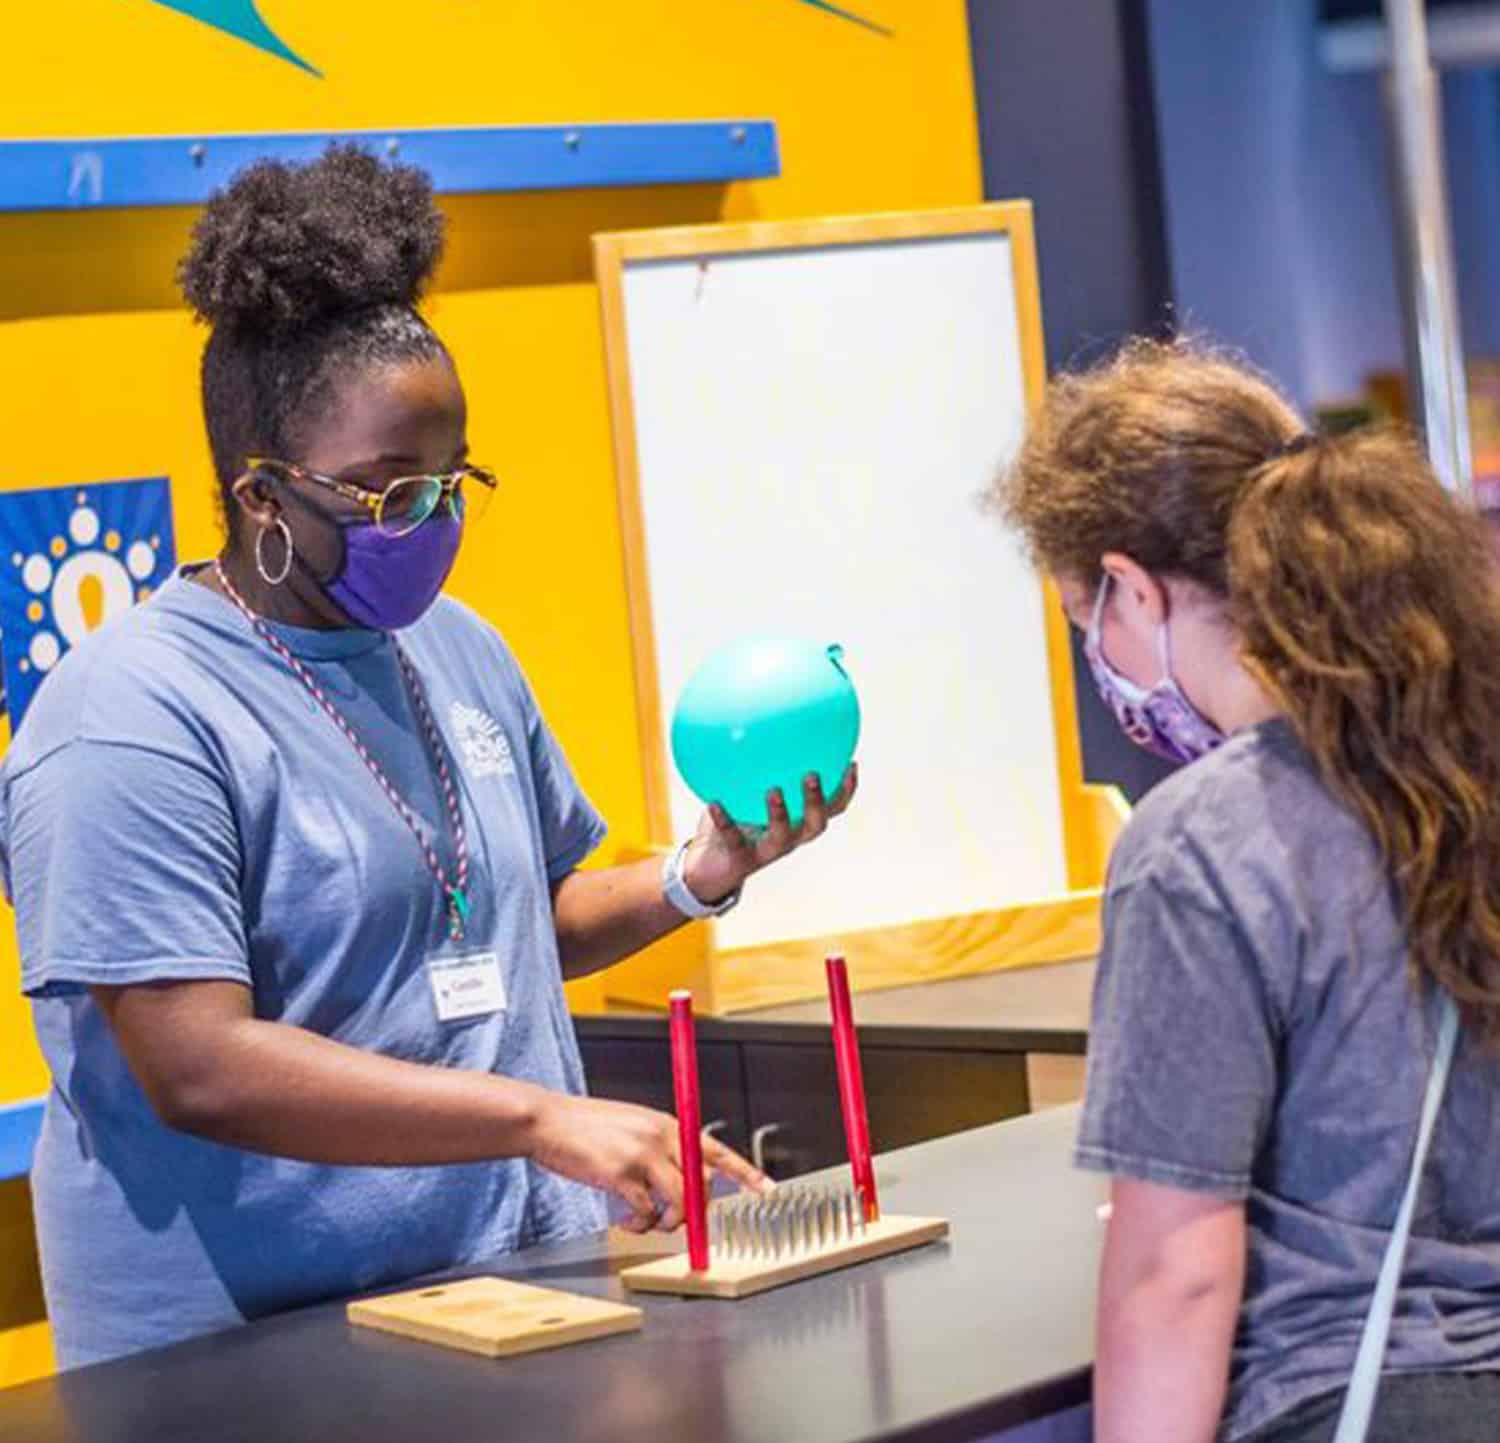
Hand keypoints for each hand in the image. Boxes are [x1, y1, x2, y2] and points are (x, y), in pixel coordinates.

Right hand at [526, 1092, 770, 1231]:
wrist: (548, 1121)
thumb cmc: (586, 1127)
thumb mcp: (633, 1127)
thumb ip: (660, 1147)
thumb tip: (680, 1178)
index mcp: (668, 1124)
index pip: (717, 1150)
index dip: (746, 1172)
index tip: (768, 1189)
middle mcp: (662, 1136)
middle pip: (702, 1183)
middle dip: (693, 1211)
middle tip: (673, 1222)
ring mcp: (643, 1155)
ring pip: (680, 1201)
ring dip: (667, 1223)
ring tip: (644, 1222)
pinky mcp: (621, 1175)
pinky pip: (648, 1212)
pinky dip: (640, 1224)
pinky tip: (626, 1221)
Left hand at [682, 763, 858, 905]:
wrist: (710, 866)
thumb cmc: (732, 818)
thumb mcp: (741, 789)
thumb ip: (750, 764)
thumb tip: (749, 718)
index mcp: (798, 822)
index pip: (831, 808)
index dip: (846, 790)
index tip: (850, 763)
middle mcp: (789, 838)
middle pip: (815, 824)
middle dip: (818, 800)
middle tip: (812, 774)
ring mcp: (766, 852)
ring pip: (782, 837)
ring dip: (780, 813)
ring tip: (773, 790)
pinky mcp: (741, 861)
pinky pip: (734, 838)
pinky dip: (724, 820)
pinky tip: (714, 803)